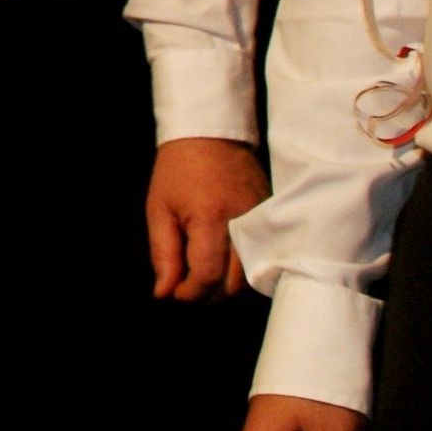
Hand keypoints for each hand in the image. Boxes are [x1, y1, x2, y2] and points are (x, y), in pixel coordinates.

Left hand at [147, 135, 268, 300]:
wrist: (210, 135)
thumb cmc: (178, 171)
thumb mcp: (159, 210)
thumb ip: (163, 254)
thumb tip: (164, 294)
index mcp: (210, 219)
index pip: (207, 276)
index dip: (190, 294)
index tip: (175, 294)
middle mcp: (243, 224)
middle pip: (234, 284)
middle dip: (209, 295)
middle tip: (188, 287)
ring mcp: (262, 222)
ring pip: (251, 276)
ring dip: (228, 286)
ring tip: (205, 277)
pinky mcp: (272, 219)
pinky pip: (262, 258)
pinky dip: (244, 270)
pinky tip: (226, 264)